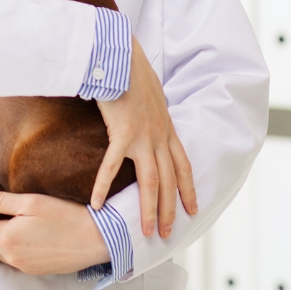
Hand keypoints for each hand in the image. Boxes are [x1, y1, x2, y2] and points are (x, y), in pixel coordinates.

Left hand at [0, 187, 108, 274]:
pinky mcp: (35, 271)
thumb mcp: (30, 202)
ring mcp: (23, 266)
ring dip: (2, 237)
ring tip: (15, 219)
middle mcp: (11, 257)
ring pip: (1, 250)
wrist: (96, 239)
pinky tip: (29, 234)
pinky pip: (15, 258)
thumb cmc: (64, 216)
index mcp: (6, 238)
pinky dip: (15, 246)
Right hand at [93, 37, 196, 237]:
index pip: (183, 166)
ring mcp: (143, 136)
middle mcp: (159, 136)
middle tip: (168, 234)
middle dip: (171, 209)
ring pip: (151, 181)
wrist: (122, 56)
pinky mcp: (122, 133)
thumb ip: (152, 111)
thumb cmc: (131, 70)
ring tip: (147, 230)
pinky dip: (103, 187)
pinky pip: (111, 166)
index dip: (189, 190)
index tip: (193, 209)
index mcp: (167, 128)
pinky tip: (97, 205)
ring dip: (150, 209)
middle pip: (170, 181)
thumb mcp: (151, 93)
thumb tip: (148, 115)